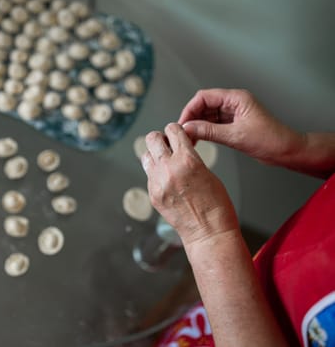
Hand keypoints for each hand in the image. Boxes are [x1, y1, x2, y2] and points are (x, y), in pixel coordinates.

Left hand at [142, 123, 238, 245]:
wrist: (208, 232)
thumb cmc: (216, 205)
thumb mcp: (207, 172)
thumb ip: (189, 157)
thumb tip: (179, 148)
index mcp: (187, 159)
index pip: (172, 130)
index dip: (176, 130)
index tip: (177, 134)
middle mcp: (169, 168)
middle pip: (151, 138)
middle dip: (160, 138)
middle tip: (167, 145)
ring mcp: (157, 182)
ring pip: (145, 156)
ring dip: (154, 155)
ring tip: (165, 163)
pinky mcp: (153, 195)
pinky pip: (148, 175)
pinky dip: (155, 174)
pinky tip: (167, 181)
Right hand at [178, 89, 303, 165]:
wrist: (285, 151)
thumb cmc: (270, 140)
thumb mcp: (235, 136)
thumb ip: (209, 131)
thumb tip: (189, 128)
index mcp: (236, 98)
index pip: (204, 97)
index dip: (190, 109)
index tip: (182, 123)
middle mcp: (233, 103)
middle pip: (203, 105)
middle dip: (192, 118)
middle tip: (183, 132)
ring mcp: (233, 113)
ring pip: (207, 115)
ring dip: (197, 126)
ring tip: (189, 138)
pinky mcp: (233, 124)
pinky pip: (213, 124)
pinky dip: (204, 131)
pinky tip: (198, 139)